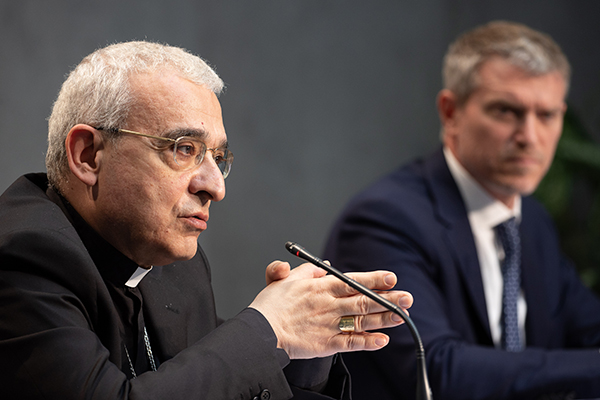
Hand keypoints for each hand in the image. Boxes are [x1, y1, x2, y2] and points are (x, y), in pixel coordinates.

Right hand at [250, 261, 412, 358]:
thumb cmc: (271, 304)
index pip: (353, 281)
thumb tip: (324, 264)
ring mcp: (329, 325)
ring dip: (384, 319)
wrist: (260, 331)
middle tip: (408, 297)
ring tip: (403, 316)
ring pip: (362, 321)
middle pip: (364, 301)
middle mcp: (329, 305)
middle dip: (389, 299)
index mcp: (320, 287)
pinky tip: (383, 340)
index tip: (392, 278)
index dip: (374, 280)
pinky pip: (352, 343)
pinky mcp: (326, 344)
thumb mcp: (286, 278)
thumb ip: (307, 269)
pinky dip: (368, 342)